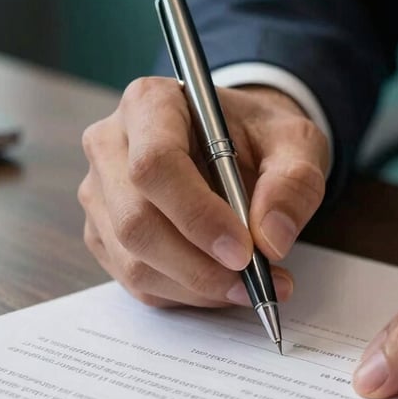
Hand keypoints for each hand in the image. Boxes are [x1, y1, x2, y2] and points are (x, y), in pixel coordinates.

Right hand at [79, 78, 329, 307]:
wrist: (238, 145)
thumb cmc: (259, 136)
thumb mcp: (296, 143)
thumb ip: (293, 183)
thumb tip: (271, 239)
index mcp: (150, 104)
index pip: (155, 164)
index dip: (197, 215)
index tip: (244, 250)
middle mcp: (111, 145)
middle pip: (136, 220)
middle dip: (199, 265)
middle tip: (255, 281)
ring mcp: (100, 193)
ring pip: (133, 260)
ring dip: (196, 287)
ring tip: (251, 286)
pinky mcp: (103, 234)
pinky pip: (136, 281)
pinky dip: (185, 294)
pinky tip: (223, 284)